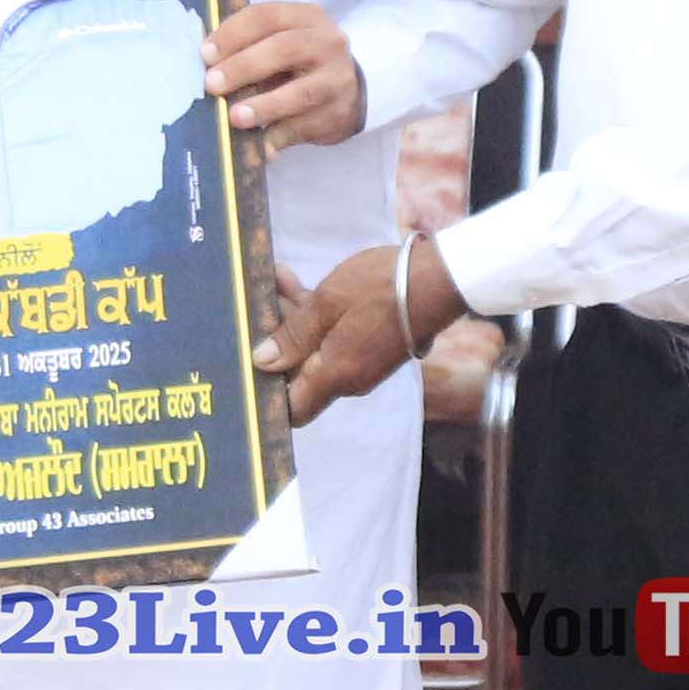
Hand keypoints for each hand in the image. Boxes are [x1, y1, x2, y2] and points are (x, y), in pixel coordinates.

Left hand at [204, 0, 363, 145]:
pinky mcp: (336, 115)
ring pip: (301, 92)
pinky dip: (277, 138)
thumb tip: (204, 62)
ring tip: (235, 117)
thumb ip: (249, 45)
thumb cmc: (299, 62)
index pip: (267, 16)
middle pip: (284, 48)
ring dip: (264, 105)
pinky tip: (259, 148)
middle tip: (212, 84)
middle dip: (244, 66)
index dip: (233, 34)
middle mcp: (327, 44)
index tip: (205, 54)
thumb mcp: (282, 41)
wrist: (349, 91)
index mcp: (307, 17)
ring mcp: (336, 81)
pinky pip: (302, 128)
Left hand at [259, 238, 443, 421]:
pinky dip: (317, 318)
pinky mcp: (374, 347)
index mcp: (335, 376)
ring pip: (316, 351)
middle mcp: (349, 380)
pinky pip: (335, 340)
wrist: (443, 278)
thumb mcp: (329, 302)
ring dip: (294, 321)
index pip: (292, 411)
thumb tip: (262, 363)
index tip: (246, 366)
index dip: (267, 395)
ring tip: (276, 280)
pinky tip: (298, 283)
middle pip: (300, 375)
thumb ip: (294, 335)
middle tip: (256, 305)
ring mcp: (364, 364)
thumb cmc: (384, 288)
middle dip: (276, 341)